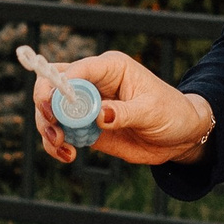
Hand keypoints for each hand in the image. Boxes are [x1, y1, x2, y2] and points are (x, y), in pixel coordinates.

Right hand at [32, 51, 214, 168]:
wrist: (179, 136)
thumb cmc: (172, 113)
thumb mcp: (152, 112)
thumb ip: (124, 113)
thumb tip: (99, 115)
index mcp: (110, 68)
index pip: (76, 70)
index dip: (60, 86)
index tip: (54, 108)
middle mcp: (93, 82)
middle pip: (53, 84)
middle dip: (45, 105)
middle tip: (53, 127)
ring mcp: (86, 105)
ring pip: (50, 109)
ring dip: (47, 128)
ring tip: (61, 147)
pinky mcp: (85, 126)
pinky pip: (60, 131)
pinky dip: (55, 144)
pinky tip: (68, 156)